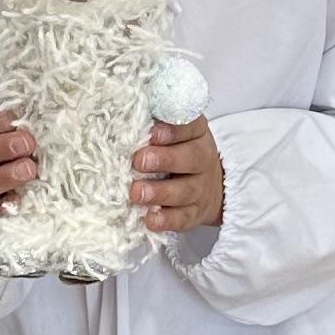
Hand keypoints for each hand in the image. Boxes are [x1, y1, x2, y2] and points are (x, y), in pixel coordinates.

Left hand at [132, 115, 225, 234]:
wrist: (209, 185)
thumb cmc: (179, 151)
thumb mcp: (174, 132)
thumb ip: (155, 123)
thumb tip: (124, 114)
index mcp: (197, 134)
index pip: (191, 127)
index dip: (173, 129)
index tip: (152, 132)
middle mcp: (203, 160)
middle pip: (191, 158)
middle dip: (164, 160)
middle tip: (139, 161)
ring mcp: (200, 189)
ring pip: (185, 191)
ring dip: (160, 192)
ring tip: (136, 193)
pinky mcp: (194, 214)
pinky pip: (182, 218)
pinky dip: (166, 220)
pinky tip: (149, 219)